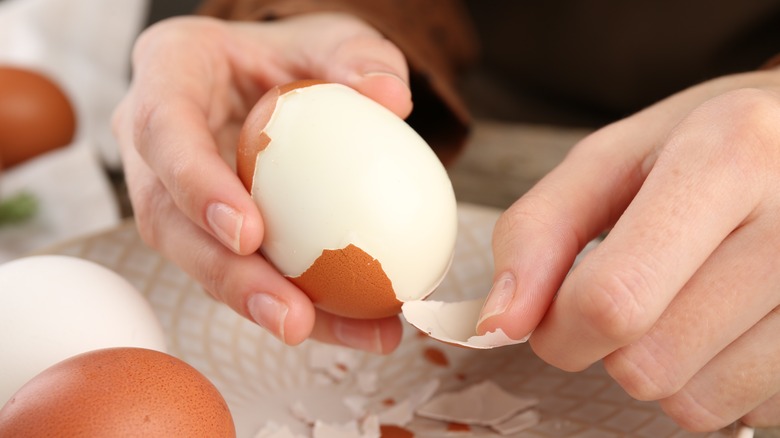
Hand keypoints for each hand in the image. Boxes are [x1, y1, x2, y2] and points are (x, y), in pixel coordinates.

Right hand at [112, 13, 411, 352]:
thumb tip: (393, 100)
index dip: (195, 187)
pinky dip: (295, 300)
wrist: (271, 77)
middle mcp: (155, 144)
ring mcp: (175, 193)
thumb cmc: (289, 53)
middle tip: (291, 315)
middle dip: (227, 276)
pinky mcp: (206, 230)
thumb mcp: (329, 36)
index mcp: (167, 76)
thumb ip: (359, 58)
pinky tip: (350, 322)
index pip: (164, 130)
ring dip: (263, 305)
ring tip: (331, 331)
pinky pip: (241, 270)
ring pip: (200, 261)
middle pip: (168, 220)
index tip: (248, 234)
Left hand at [477, 71, 779, 429]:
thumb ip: (537, 233)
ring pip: (694, 401)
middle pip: (648, 362)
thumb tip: (497, 324)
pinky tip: (732, 321)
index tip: (555, 318)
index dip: (560, 329)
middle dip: (609, 346)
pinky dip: (716, 380)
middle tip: (634, 294)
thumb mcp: (610, 161)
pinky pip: (744, 411)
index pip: (615, 297)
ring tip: (689, 300)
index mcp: (727, 156)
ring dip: (663, 367)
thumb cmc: (707, 148)